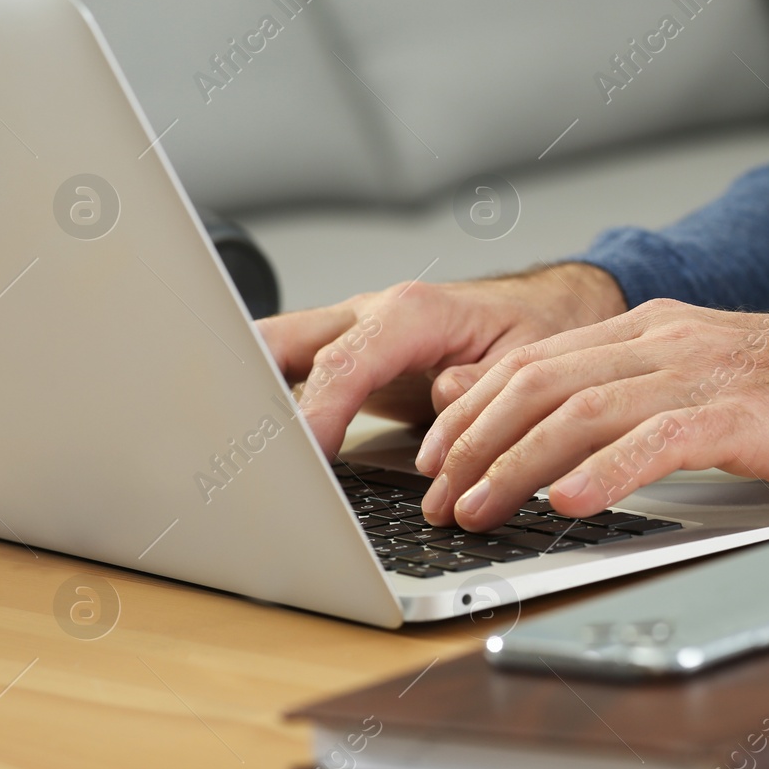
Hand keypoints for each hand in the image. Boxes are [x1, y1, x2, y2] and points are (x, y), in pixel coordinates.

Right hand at [257, 263, 626, 455]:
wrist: (540, 310)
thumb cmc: (533, 329)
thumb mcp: (528, 356)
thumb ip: (485, 381)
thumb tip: (442, 399)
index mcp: (412, 314)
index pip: (345, 364)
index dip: (318, 413)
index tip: (305, 459)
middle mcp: (368, 316)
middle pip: (279, 344)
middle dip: (245, 390)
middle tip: (236, 451)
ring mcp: (348, 335)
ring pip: (270, 354)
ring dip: (243, 396)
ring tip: (228, 455)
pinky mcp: (343, 360)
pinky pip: (287, 375)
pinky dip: (263, 406)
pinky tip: (251, 449)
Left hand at [414, 299, 768, 530]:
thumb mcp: (710, 389)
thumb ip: (633, 401)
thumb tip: (548, 440)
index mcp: (655, 333)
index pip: (536, 363)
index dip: (471, 412)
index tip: (431, 460)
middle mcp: (671, 341)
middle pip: (541, 381)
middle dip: (473, 443)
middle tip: (436, 498)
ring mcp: (709, 372)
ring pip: (584, 409)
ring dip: (517, 464)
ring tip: (477, 510)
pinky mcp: (751, 413)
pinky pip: (659, 439)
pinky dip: (604, 473)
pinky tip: (567, 504)